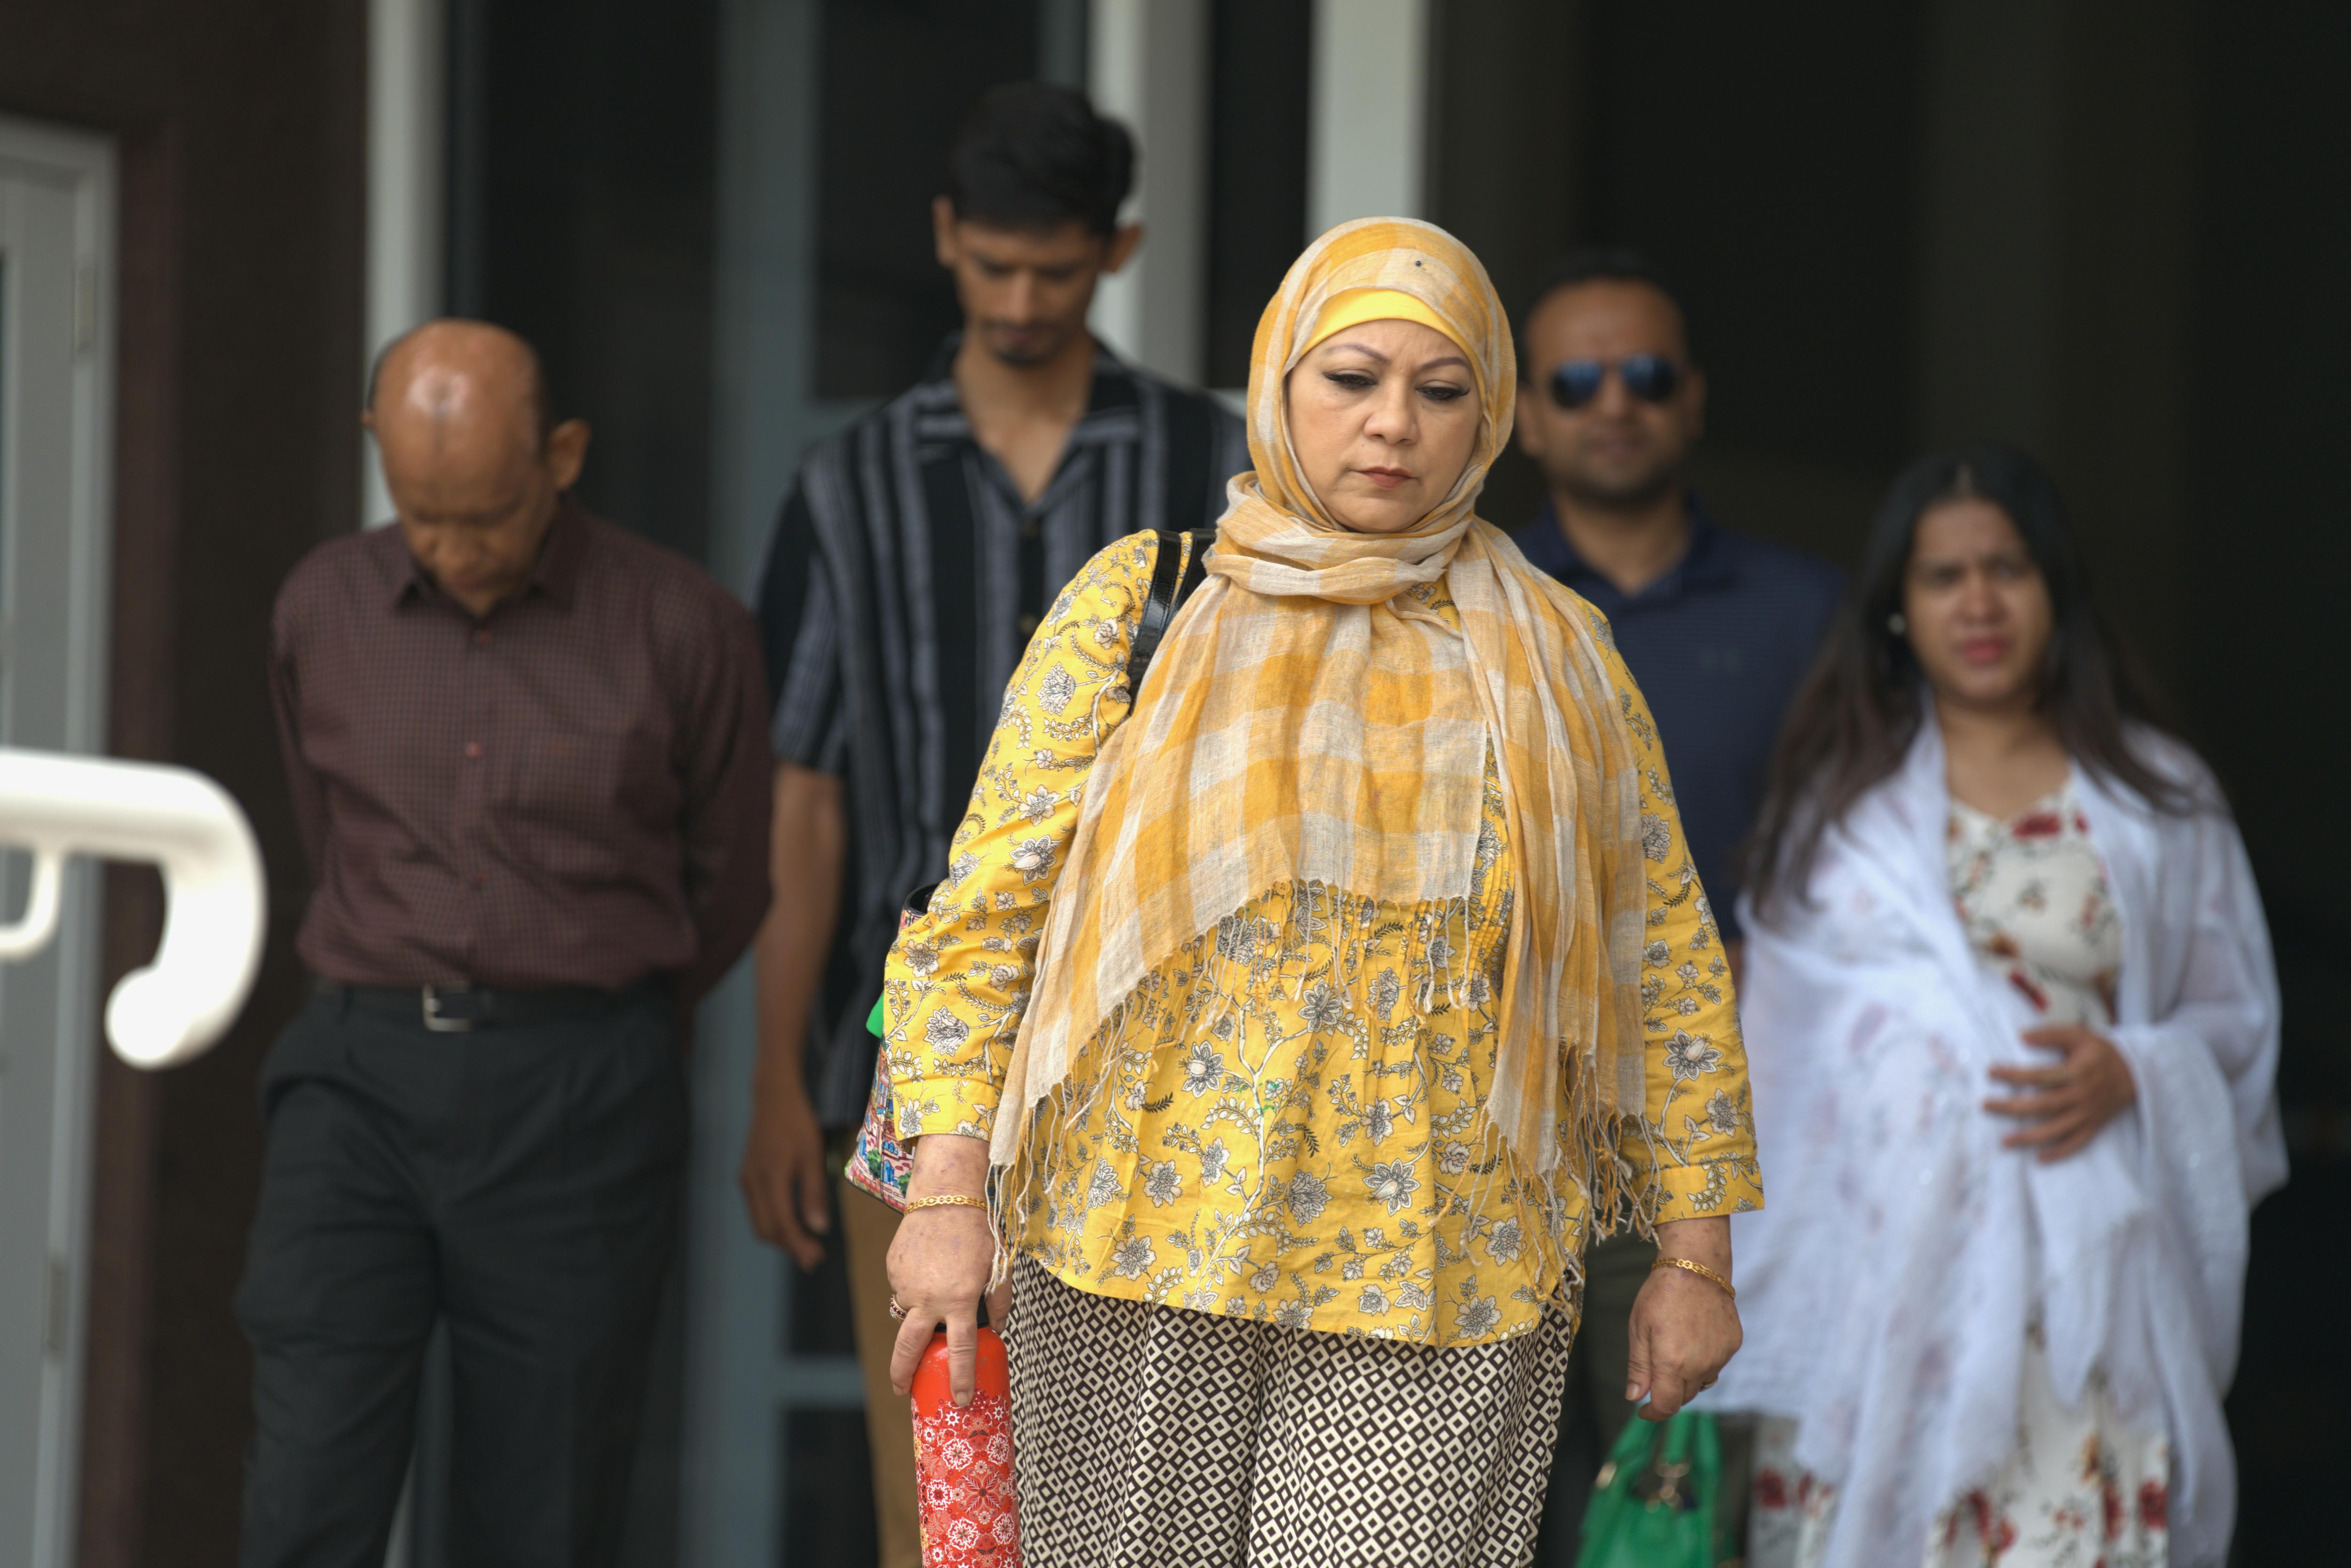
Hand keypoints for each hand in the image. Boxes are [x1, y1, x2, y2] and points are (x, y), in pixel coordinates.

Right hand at [737, 1082, 831, 1269]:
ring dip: (781, 1238)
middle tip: (814, 1258)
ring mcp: (746, 1181)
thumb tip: (819, 1228)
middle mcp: (753, 1183)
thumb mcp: (813, 1155)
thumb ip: (814, 1192)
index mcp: (771, 1178)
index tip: (816, 1259)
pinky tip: (792, 1223)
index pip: (782, 1224)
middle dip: (790, 1247)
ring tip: (805, 1245)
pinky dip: (774, 1223)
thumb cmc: (798, 1123)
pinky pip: (758, 1210)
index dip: (798, 1245)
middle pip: (767, 1229)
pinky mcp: (746, 1177)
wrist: (773, 1098)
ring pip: (760, 1222)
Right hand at [887, 1133, 1002, 1407]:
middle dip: (903, 1373)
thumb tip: (997, 1329)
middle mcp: (929, 1298)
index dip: (960, 1378)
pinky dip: (914, 1288)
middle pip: (909, 1348)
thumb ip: (999, 1301)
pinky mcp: (893, 1270)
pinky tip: (928, 1268)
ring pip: (907, 1314)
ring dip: (917, 1317)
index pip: (959, 1350)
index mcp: (958, 1300)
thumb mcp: (1000, 1267)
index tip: (959, 1399)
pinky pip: (903, 1290)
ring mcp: (906, 1284)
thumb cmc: (978, 1230)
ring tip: (934, 1294)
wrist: (944, 1195)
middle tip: (903, 1389)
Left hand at [1625, 1217, 1740, 1420]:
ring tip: (1674, 1353)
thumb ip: (1639, 1367)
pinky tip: (1693, 1341)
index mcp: (1673, 1363)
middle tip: (1654, 1377)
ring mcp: (1720, 1356)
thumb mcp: (1639, 1329)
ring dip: (1686, 1379)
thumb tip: (1635, 1398)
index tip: (1643, 1410)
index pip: (1667, 1405)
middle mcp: (1701, 1365)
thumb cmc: (1660, 1294)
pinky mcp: (1733, 1345)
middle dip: (1667, 1393)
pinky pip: (1716, 1365)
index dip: (1653, 1413)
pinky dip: (1703, 1363)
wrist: (1696, 1266)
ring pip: (1702, 1382)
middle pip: (1684, 1397)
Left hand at [1985, 1024, 2135, 1162]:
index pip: (2039, 1076)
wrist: (2135, 1073)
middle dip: (2011, 1108)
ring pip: (2056, 1130)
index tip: (1990, 1072)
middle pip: (2042, 1105)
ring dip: (2029, 1138)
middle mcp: (2082, 1096)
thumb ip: (2051, 1034)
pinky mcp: (2094, 1126)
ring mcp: (2088, 1114)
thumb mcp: (2079, 1034)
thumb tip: (2021, 1036)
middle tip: (1985, 1105)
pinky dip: (2059, 1153)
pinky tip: (2038, 1159)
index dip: (2013, 1075)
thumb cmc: (2100, 1052)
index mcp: (2077, 1072)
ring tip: (2003, 1141)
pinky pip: (2076, 1144)